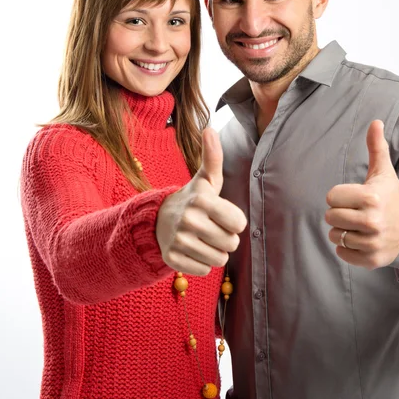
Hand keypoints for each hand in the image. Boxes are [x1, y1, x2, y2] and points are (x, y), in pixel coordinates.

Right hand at [156, 128, 246, 275]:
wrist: (158, 220)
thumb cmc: (194, 199)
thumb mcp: (206, 180)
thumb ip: (213, 157)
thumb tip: (209, 128)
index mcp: (202, 200)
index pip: (240, 224)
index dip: (235, 222)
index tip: (222, 215)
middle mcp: (189, 221)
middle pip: (231, 244)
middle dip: (226, 238)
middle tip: (212, 228)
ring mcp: (179, 241)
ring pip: (219, 260)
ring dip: (215, 252)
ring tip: (203, 239)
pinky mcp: (172, 259)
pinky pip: (204, 270)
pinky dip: (202, 263)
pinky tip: (193, 249)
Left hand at [325, 120, 398, 269]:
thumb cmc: (392, 197)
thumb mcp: (384, 172)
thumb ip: (376, 147)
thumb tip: (375, 121)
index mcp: (371, 197)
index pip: (330, 197)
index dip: (340, 196)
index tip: (355, 197)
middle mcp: (372, 221)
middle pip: (330, 217)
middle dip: (340, 213)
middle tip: (357, 212)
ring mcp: (372, 242)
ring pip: (335, 236)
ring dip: (343, 231)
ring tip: (360, 226)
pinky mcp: (372, 260)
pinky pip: (342, 253)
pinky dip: (348, 249)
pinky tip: (362, 240)